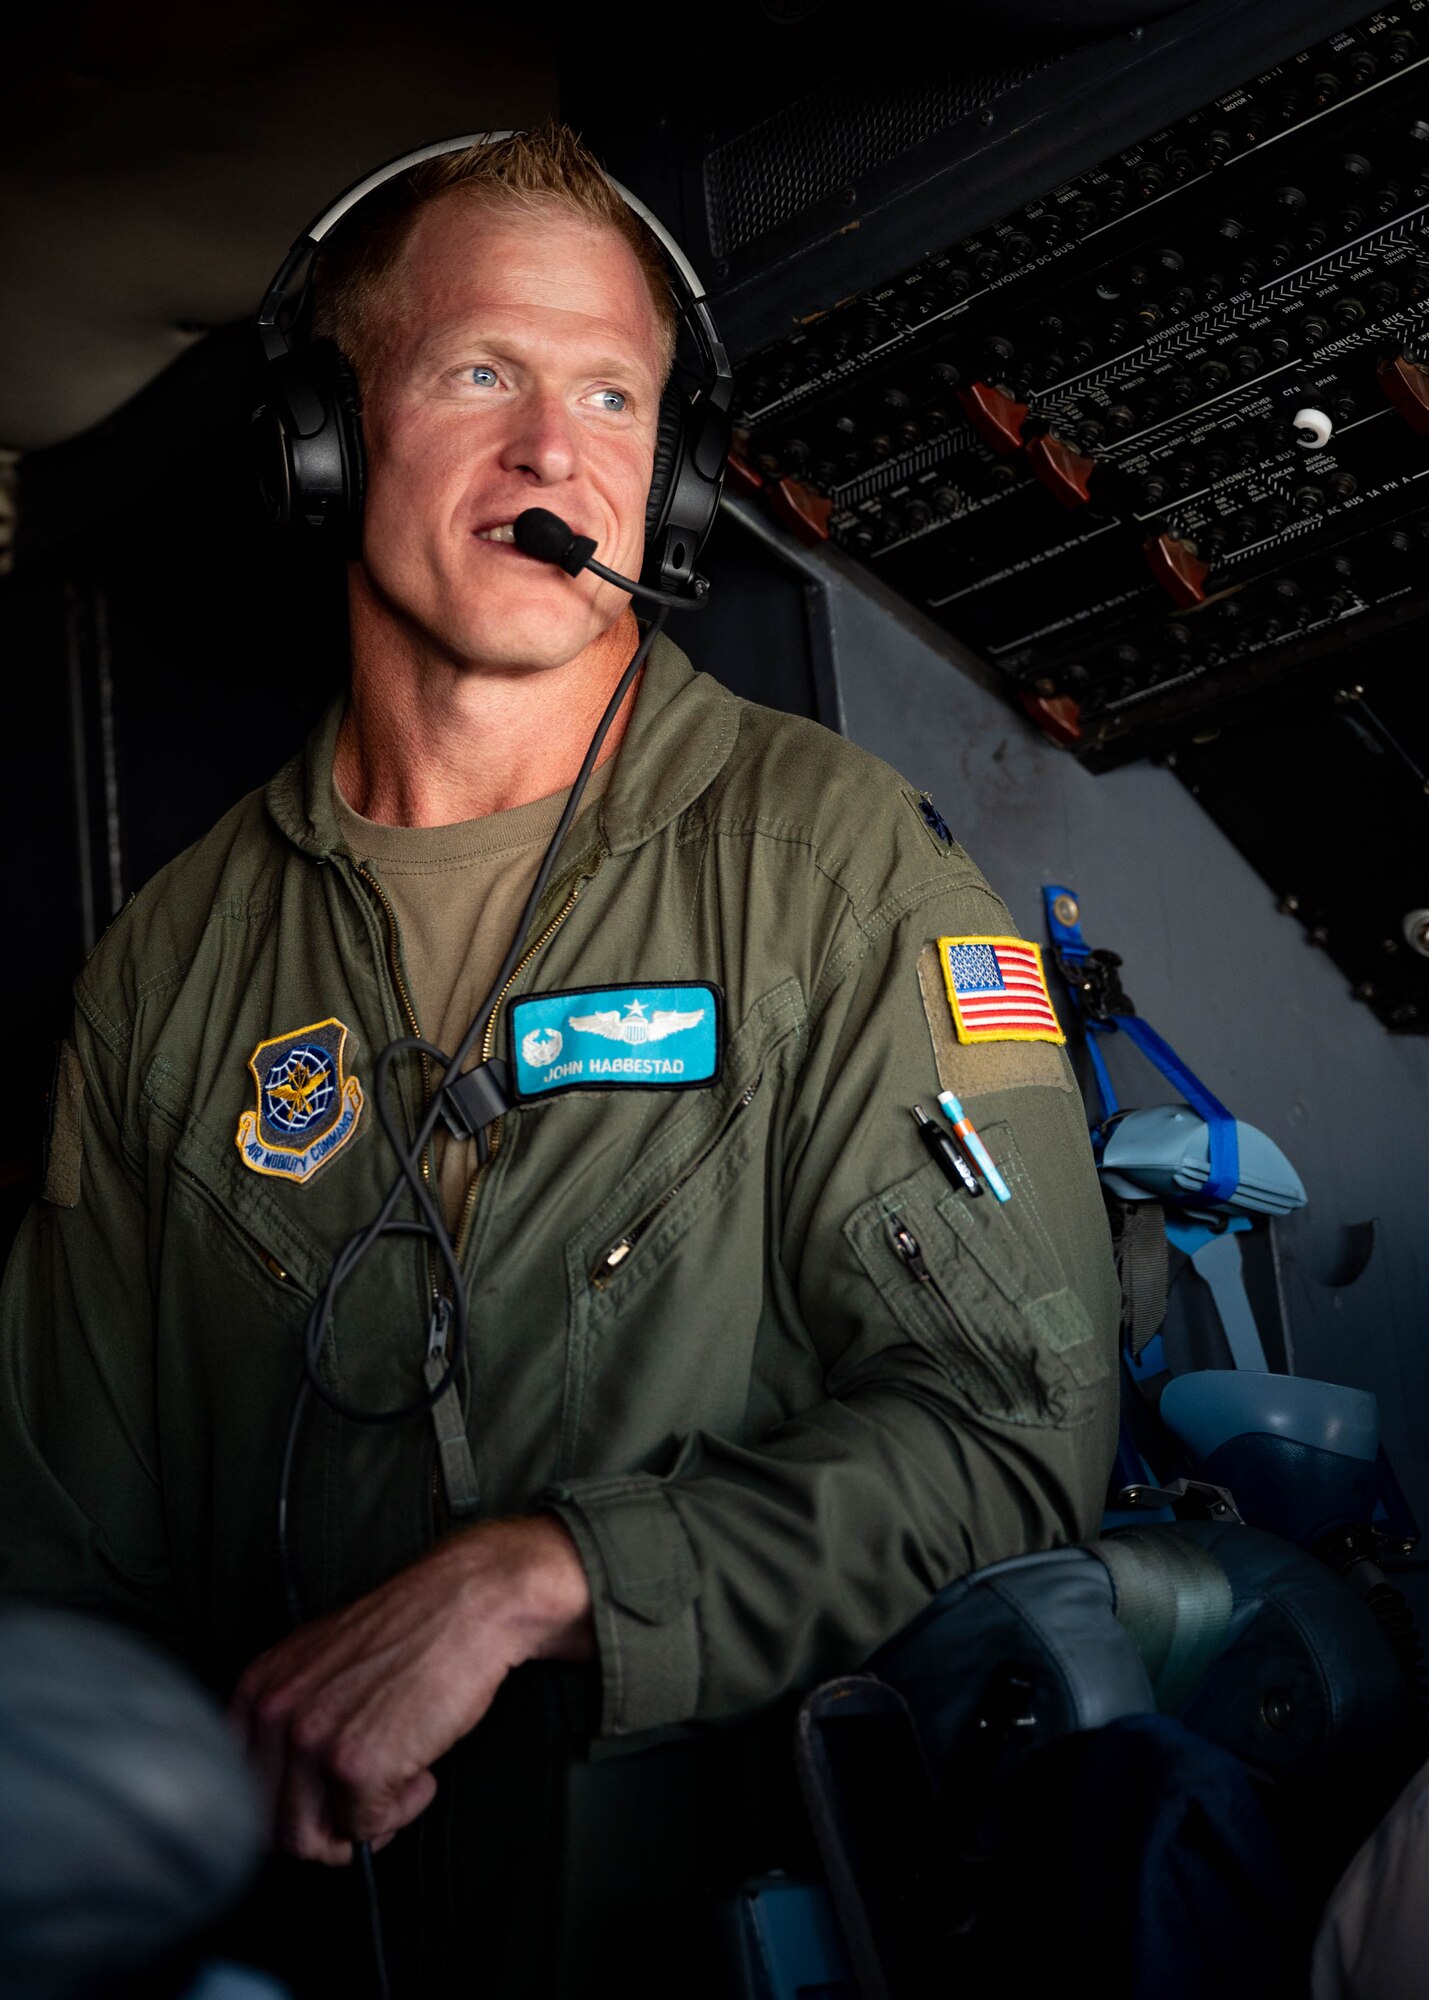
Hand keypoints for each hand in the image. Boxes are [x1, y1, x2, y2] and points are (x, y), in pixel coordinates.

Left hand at [231, 1513, 592, 1864]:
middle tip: (367, 1801)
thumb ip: (292, 1719)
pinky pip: (366, 1833)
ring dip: (361, 1825)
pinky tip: (420, 1773)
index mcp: (259, 1687)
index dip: (288, 1808)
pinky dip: (401, 1813)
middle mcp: (275, 1712)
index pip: (239, 1791)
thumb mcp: (324, 1663)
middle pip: (272, 1826)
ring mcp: (312, 1740)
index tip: (323, 1802)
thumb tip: (288, 1795)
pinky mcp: (357, 1766)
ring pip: (310, 1841)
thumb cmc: (412, 1631)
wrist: (468, 1603)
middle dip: (326, 1828)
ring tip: (395, 1783)